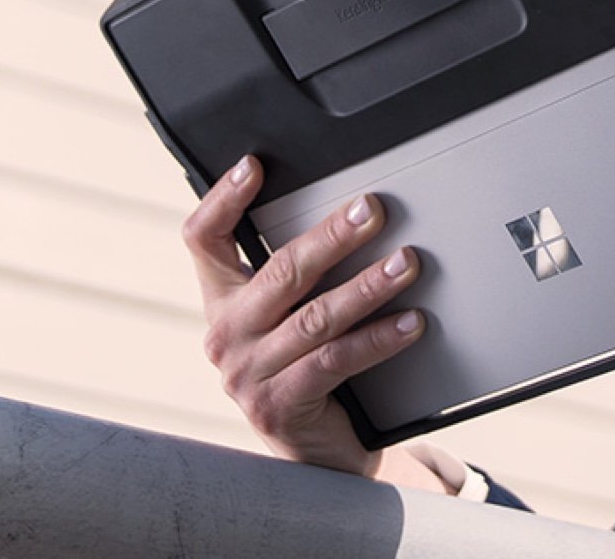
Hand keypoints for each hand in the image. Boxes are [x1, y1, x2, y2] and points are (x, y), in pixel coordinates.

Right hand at [181, 156, 426, 478]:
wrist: (311, 450)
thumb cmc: (304, 364)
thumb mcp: (290, 313)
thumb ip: (299, 270)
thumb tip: (349, 208)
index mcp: (223, 301)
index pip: (204, 240)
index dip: (223, 199)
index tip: (254, 165)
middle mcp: (227, 335)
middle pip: (280, 272)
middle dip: (332, 237)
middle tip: (373, 210)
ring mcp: (248, 374)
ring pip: (315, 318)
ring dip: (367, 286)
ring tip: (407, 263)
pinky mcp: (279, 405)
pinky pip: (335, 362)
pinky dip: (377, 339)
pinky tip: (410, 323)